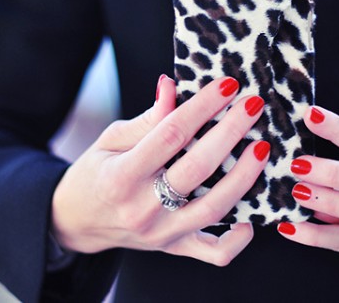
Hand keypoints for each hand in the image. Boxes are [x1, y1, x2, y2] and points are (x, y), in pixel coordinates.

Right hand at [51, 76, 269, 265]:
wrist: (77, 220)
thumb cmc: (94, 173)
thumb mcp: (110, 140)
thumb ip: (146, 119)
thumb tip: (172, 86)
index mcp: (120, 176)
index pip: (170, 134)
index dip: (202, 106)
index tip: (227, 85)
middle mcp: (141, 208)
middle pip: (197, 168)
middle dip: (230, 132)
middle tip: (252, 106)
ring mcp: (160, 233)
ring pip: (213, 208)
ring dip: (244, 176)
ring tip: (262, 148)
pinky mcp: (173, 247)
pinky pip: (215, 252)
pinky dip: (238, 239)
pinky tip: (251, 214)